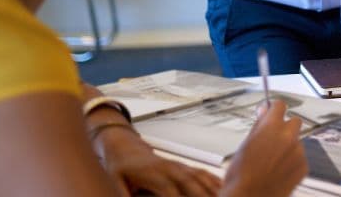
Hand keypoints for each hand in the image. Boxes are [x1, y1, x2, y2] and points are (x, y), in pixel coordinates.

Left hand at [98, 127, 221, 196]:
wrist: (125, 147)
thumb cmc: (121, 167)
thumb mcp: (116, 182)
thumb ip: (124, 195)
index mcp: (154, 174)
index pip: (170, 191)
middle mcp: (171, 168)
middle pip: (192, 184)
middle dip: (203, 196)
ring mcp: (179, 166)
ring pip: (201, 178)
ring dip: (213, 189)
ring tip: (224, 196)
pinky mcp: (184, 167)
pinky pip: (203, 173)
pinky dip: (215, 181)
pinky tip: (223, 188)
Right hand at [223, 100, 306, 196]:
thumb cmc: (241, 175)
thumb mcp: (245, 144)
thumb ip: (258, 125)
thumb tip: (263, 112)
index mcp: (272, 127)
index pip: (280, 105)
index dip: (273, 109)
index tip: (270, 113)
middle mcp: (289, 136)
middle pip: (294, 121)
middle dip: (285, 127)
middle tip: (272, 139)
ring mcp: (298, 152)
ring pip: (296, 141)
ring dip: (288, 147)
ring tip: (271, 162)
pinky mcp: (304, 167)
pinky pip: (300, 158)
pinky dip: (291, 162)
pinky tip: (278, 171)